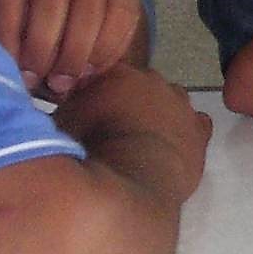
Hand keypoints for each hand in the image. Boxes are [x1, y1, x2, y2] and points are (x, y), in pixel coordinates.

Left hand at [0, 0, 142, 96]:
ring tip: (65, 83)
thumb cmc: (31, 33)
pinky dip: (105, 49)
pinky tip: (91, 71)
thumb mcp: (9, 30)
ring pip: (87, 9)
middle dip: (43, 45)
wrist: (79, 27)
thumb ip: (2, 40)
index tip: (11, 66)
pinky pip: (119, 17)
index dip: (9, 30)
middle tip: (40, 81)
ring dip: (75, 52)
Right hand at [52, 64, 210, 205]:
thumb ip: (62, 110)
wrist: (130, 180)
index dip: (97, 94)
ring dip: (159, 116)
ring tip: (141, 141)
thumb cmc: (89, 150)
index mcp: (117, 73)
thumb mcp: (59, 125)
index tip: (89, 111)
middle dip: (129, 102)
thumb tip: (52, 111)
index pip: (107, 75)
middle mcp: (153, 81)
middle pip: (140, 87)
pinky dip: (185, 132)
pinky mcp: (200, 132)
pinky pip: (197, 125)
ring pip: (170, 103)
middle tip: (114, 129)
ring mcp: (181, 105)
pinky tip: (173, 145)